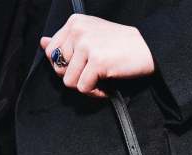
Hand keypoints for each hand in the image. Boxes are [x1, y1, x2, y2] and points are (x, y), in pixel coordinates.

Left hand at [40, 14, 154, 97]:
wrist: (148, 49)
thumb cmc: (122, 45)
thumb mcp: (91, 36)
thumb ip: (67, 40)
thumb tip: (42, 43)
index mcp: (74, 23)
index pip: (52, 52)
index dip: (65, 67)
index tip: (82, 69)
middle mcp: (77, 31)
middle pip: (59, 69)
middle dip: (75, 78)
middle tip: (93, 77)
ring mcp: (86, 46)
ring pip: (69, 81)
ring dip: (85, 88)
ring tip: (100, 83)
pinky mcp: (96, 61)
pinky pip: (83, 88)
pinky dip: (95, 94)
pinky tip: (106, 88)